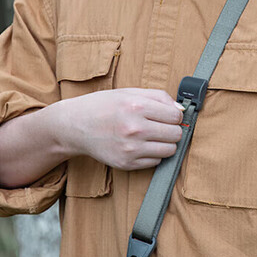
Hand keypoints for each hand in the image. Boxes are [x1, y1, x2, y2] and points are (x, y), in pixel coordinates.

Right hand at [59, 88, 184, 170]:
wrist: (75, 126)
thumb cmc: (103, 106)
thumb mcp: (129, 92)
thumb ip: (159, 97)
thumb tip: (181, 110)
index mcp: (136, 106)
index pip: (176, 116)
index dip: (174, 116)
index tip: (167, 116)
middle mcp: (134, 128)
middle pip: (176, 134)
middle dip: (172, 130)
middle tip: (160, 127)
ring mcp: (130, 148)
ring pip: (169, 150)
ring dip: (165, 144)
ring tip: (152, 137)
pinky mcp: (126, 163)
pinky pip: (156, 162)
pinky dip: (152, 154)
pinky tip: (140, 146)